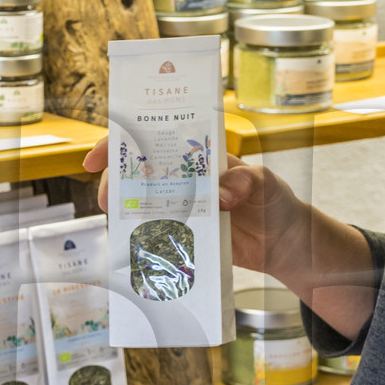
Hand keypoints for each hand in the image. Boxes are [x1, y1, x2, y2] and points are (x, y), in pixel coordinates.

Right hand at [81, 141, 304, 273]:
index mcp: (199, 156)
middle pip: (138, 172)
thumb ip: (246, 182)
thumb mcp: (265, 183)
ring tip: (116, 223)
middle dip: (115, 183)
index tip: (98, 159)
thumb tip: (221, 195)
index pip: (154, 137)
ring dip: (124, 211)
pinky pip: (156, 234)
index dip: (120, 143)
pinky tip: (131, 246)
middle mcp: (185, 178)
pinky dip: (141, 239)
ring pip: (142, 203)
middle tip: (106, 201)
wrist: (285, 245)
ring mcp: (182, 207)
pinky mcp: (185, 235)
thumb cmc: (277, 203)